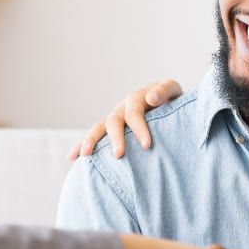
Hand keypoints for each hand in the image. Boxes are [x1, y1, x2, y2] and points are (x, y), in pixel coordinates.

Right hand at [69, 79, 183, 159]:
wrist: (173, 105)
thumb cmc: (176, 102)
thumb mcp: (174, 91)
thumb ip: (165, 91)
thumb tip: (151, 98)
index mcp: (140, 96)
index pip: (136, 110)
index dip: (139, 126)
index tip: (146, 145)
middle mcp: (125, 106)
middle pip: (115, 120)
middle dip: (116, 138)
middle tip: (119, 155)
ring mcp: (117, 116)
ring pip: (100, 127)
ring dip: (92, 140)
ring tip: (87, 155)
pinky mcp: (112, 128)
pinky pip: (94, 135)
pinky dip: (81, 144)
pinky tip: (72, 157)